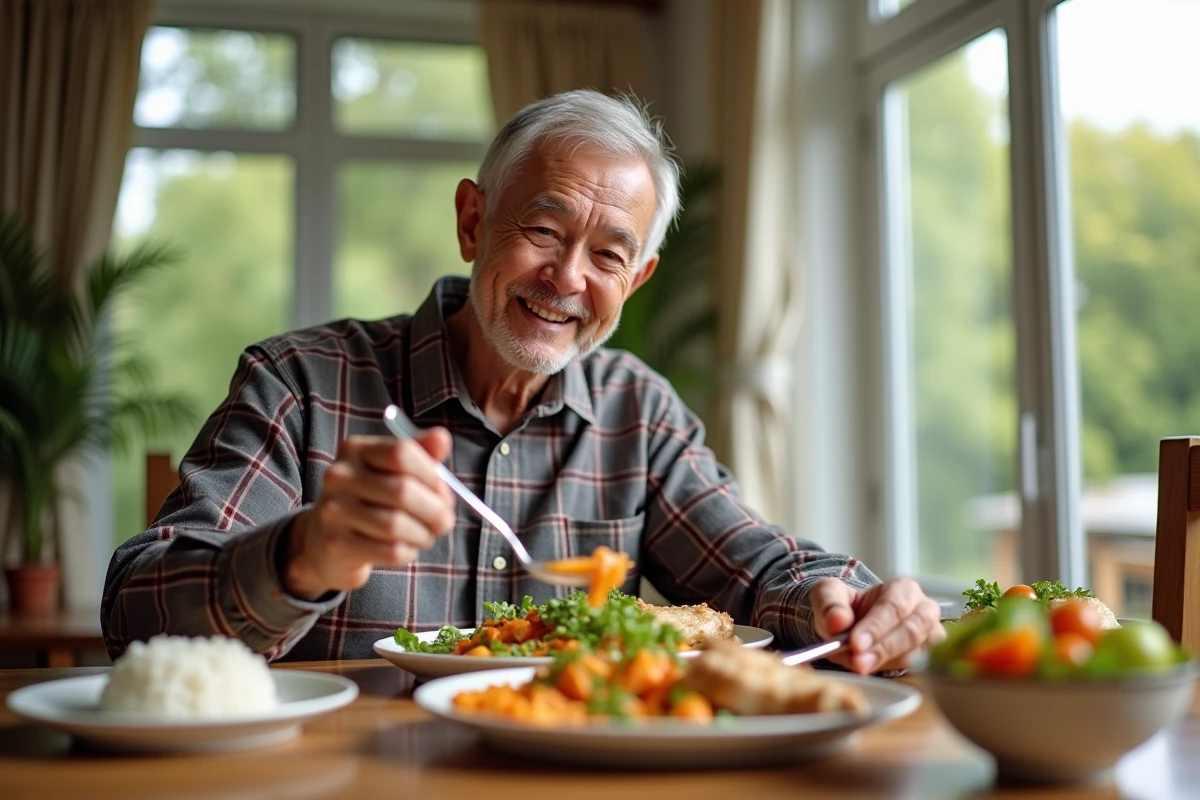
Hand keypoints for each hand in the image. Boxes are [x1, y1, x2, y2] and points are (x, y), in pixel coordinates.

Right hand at [284, 430, 455, 599]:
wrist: (325, 541)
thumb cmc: (370, 501)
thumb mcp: (391, 471)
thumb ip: (419, 453)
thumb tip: (442, 437)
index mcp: (355, 450)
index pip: (402, 453)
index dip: (432, 476)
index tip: (444, 493)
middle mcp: (339, 476)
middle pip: (402, 490)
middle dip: (435, 511)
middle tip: (445, 522)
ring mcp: (334, 510)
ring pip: (397, 525)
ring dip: (423, 535)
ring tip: (426, 536)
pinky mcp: (336, 544)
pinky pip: (388, 550)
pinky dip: (408, 552)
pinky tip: (407, 549)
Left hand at [809, 577, 945, 673]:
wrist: (852, 624)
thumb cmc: (846, 606)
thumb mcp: (829, 594)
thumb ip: (830, 603)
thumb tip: (837, 621)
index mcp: (903, 589)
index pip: (894, 607)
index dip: (876, 627)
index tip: (855, 643)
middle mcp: (924, 610)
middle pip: (911, 631)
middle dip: (883, 648)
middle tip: (858, 662)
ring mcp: (930, 635)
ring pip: (916, 652)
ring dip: (887, 662)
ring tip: (860, 666)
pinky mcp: (927, 657)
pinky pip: (916, 668)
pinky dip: (892, 669)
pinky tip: (872, 669)